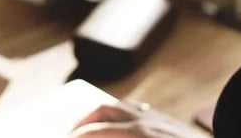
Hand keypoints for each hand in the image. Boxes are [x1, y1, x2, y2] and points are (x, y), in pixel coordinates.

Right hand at [70, 104, 208, 137]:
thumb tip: (96, 136)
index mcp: (138, 135)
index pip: (94, 131)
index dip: (77, 136)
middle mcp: (147, 121)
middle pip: (103, 110)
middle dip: (82, 121)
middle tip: (69, 134)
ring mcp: (160, 119)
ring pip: (120, 106)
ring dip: (100, 115)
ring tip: (89, 128)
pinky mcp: (171, 122)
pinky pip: (138, 110)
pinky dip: (120, 115)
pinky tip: (120, 126)